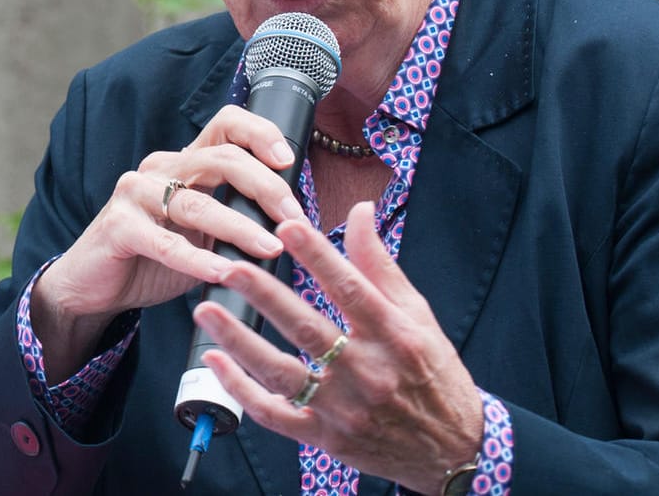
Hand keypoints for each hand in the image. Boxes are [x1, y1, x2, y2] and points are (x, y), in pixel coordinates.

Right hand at [31, 104, 308, 380]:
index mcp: (185, 163)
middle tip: (294, 218)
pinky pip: (165, 242)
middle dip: (265, 187)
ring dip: (240, 227)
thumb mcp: (204, 235)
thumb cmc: (155, 259)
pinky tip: (223, 273)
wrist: (95, 287)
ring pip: (198, 203)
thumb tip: (295, 223)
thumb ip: (237, 218)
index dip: (259, 134)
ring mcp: (135, 194)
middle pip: (220, 158)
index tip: (289, 161)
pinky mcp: (118, 226)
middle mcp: (160, 169)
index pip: (225, 124)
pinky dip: (197, 260)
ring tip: (272, 249)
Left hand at [193, 201, 482, 492]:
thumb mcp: (418, 315)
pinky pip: (275, 416)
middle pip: (308, 329)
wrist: (452, 449)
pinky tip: (217, 362)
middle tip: (230, 267)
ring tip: (206, 311)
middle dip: (265, 295)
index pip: (351, 288)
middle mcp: (368, 372)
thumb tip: (360, 210)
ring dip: (240, 342)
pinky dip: (242, 391)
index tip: (286, 225)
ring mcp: (345, 409)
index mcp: (394, 336)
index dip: (318, 255)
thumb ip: (380, 264)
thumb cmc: (432, 373)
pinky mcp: (326, 438)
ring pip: (283, 374)